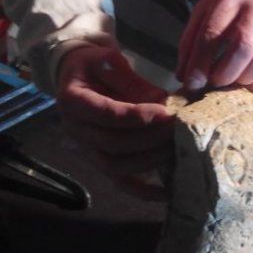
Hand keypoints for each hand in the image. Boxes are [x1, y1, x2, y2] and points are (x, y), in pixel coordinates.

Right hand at [57, 45, 173, 188]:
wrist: (78, 76)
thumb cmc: (94, 65)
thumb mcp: (109, 61)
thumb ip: (132, 81)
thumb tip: (163, 101)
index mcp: (72, 101)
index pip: (105, 114)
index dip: (136, 116)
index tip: (165, 112)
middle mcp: (75, 130)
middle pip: (112, 144)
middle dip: (150, 138)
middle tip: (179, 128)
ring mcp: (86, 150)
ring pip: (116, 166)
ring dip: (150, 159)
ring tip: (178, 147)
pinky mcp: (100, 161)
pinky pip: (119, 182)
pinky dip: (143, 191)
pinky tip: (166, 191)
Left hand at [176, 0, 252, 91]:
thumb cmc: (231, 0)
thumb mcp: (207, 8)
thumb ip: (192, 39)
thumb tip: (185, 76)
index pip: (213, 32)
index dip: (201, 62)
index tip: (192, 83)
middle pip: (243, 46)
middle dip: (225, 73)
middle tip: (214, 83)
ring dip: (244, 78)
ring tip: (231, 82)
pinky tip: (248, 81)